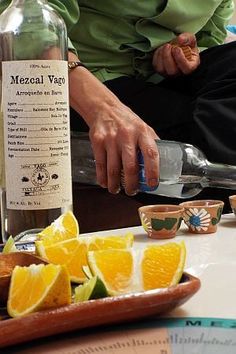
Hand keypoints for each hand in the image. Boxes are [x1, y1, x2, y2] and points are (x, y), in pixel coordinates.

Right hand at [68, 53, 158, 194]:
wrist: (104, 108)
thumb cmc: (126, 121)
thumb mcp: (143, 128)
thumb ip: (151, 144)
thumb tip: (163, 163)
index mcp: (142, 133)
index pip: (151, 154)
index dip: (153, 171)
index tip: (152, 184)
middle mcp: (127, 135)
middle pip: (130, 166)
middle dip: (131, 184)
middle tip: (132, 191)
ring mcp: (111, 139)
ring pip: (113, 168)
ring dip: (115, 184)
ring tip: (117, 190)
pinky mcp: (98, 141)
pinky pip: (100, 164)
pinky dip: (102, 177)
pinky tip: (105, 182)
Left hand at [152, 32, 199, 76]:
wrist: (180, 50)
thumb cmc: (187, 48)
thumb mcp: (191, 41)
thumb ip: (188, 38)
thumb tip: (181, 39)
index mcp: (190, 66)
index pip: (186, 68)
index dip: (180, 59)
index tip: (177, 49)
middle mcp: (179, 72)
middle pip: (172, 71)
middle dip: (168, 57)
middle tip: (168, 46)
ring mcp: (169, 73)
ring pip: (162, 69)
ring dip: (161, 56)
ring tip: (166, 46)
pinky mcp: (161, 71)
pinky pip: (156, 65)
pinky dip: (157, 56)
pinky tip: (162, 49)